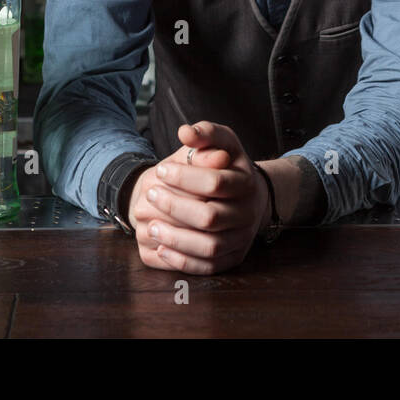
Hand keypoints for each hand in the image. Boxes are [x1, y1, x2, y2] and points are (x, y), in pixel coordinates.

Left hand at [130, 122, 270, 274]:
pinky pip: (208, 267)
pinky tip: (162, 247)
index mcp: (247, 183)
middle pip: (210, 217)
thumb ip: (206, 133)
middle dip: (174, 207)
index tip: (161, 170)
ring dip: (176, 238)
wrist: (246, 196)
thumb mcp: (222, 142)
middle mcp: (248, 213)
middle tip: (150, 195)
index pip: (215, 183)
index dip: (184, 177)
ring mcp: (242, 239)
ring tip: (150, 226)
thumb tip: (186, 132)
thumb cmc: (228, 166)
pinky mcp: (233, 258)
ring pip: (210, 247)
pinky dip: (183, 260)